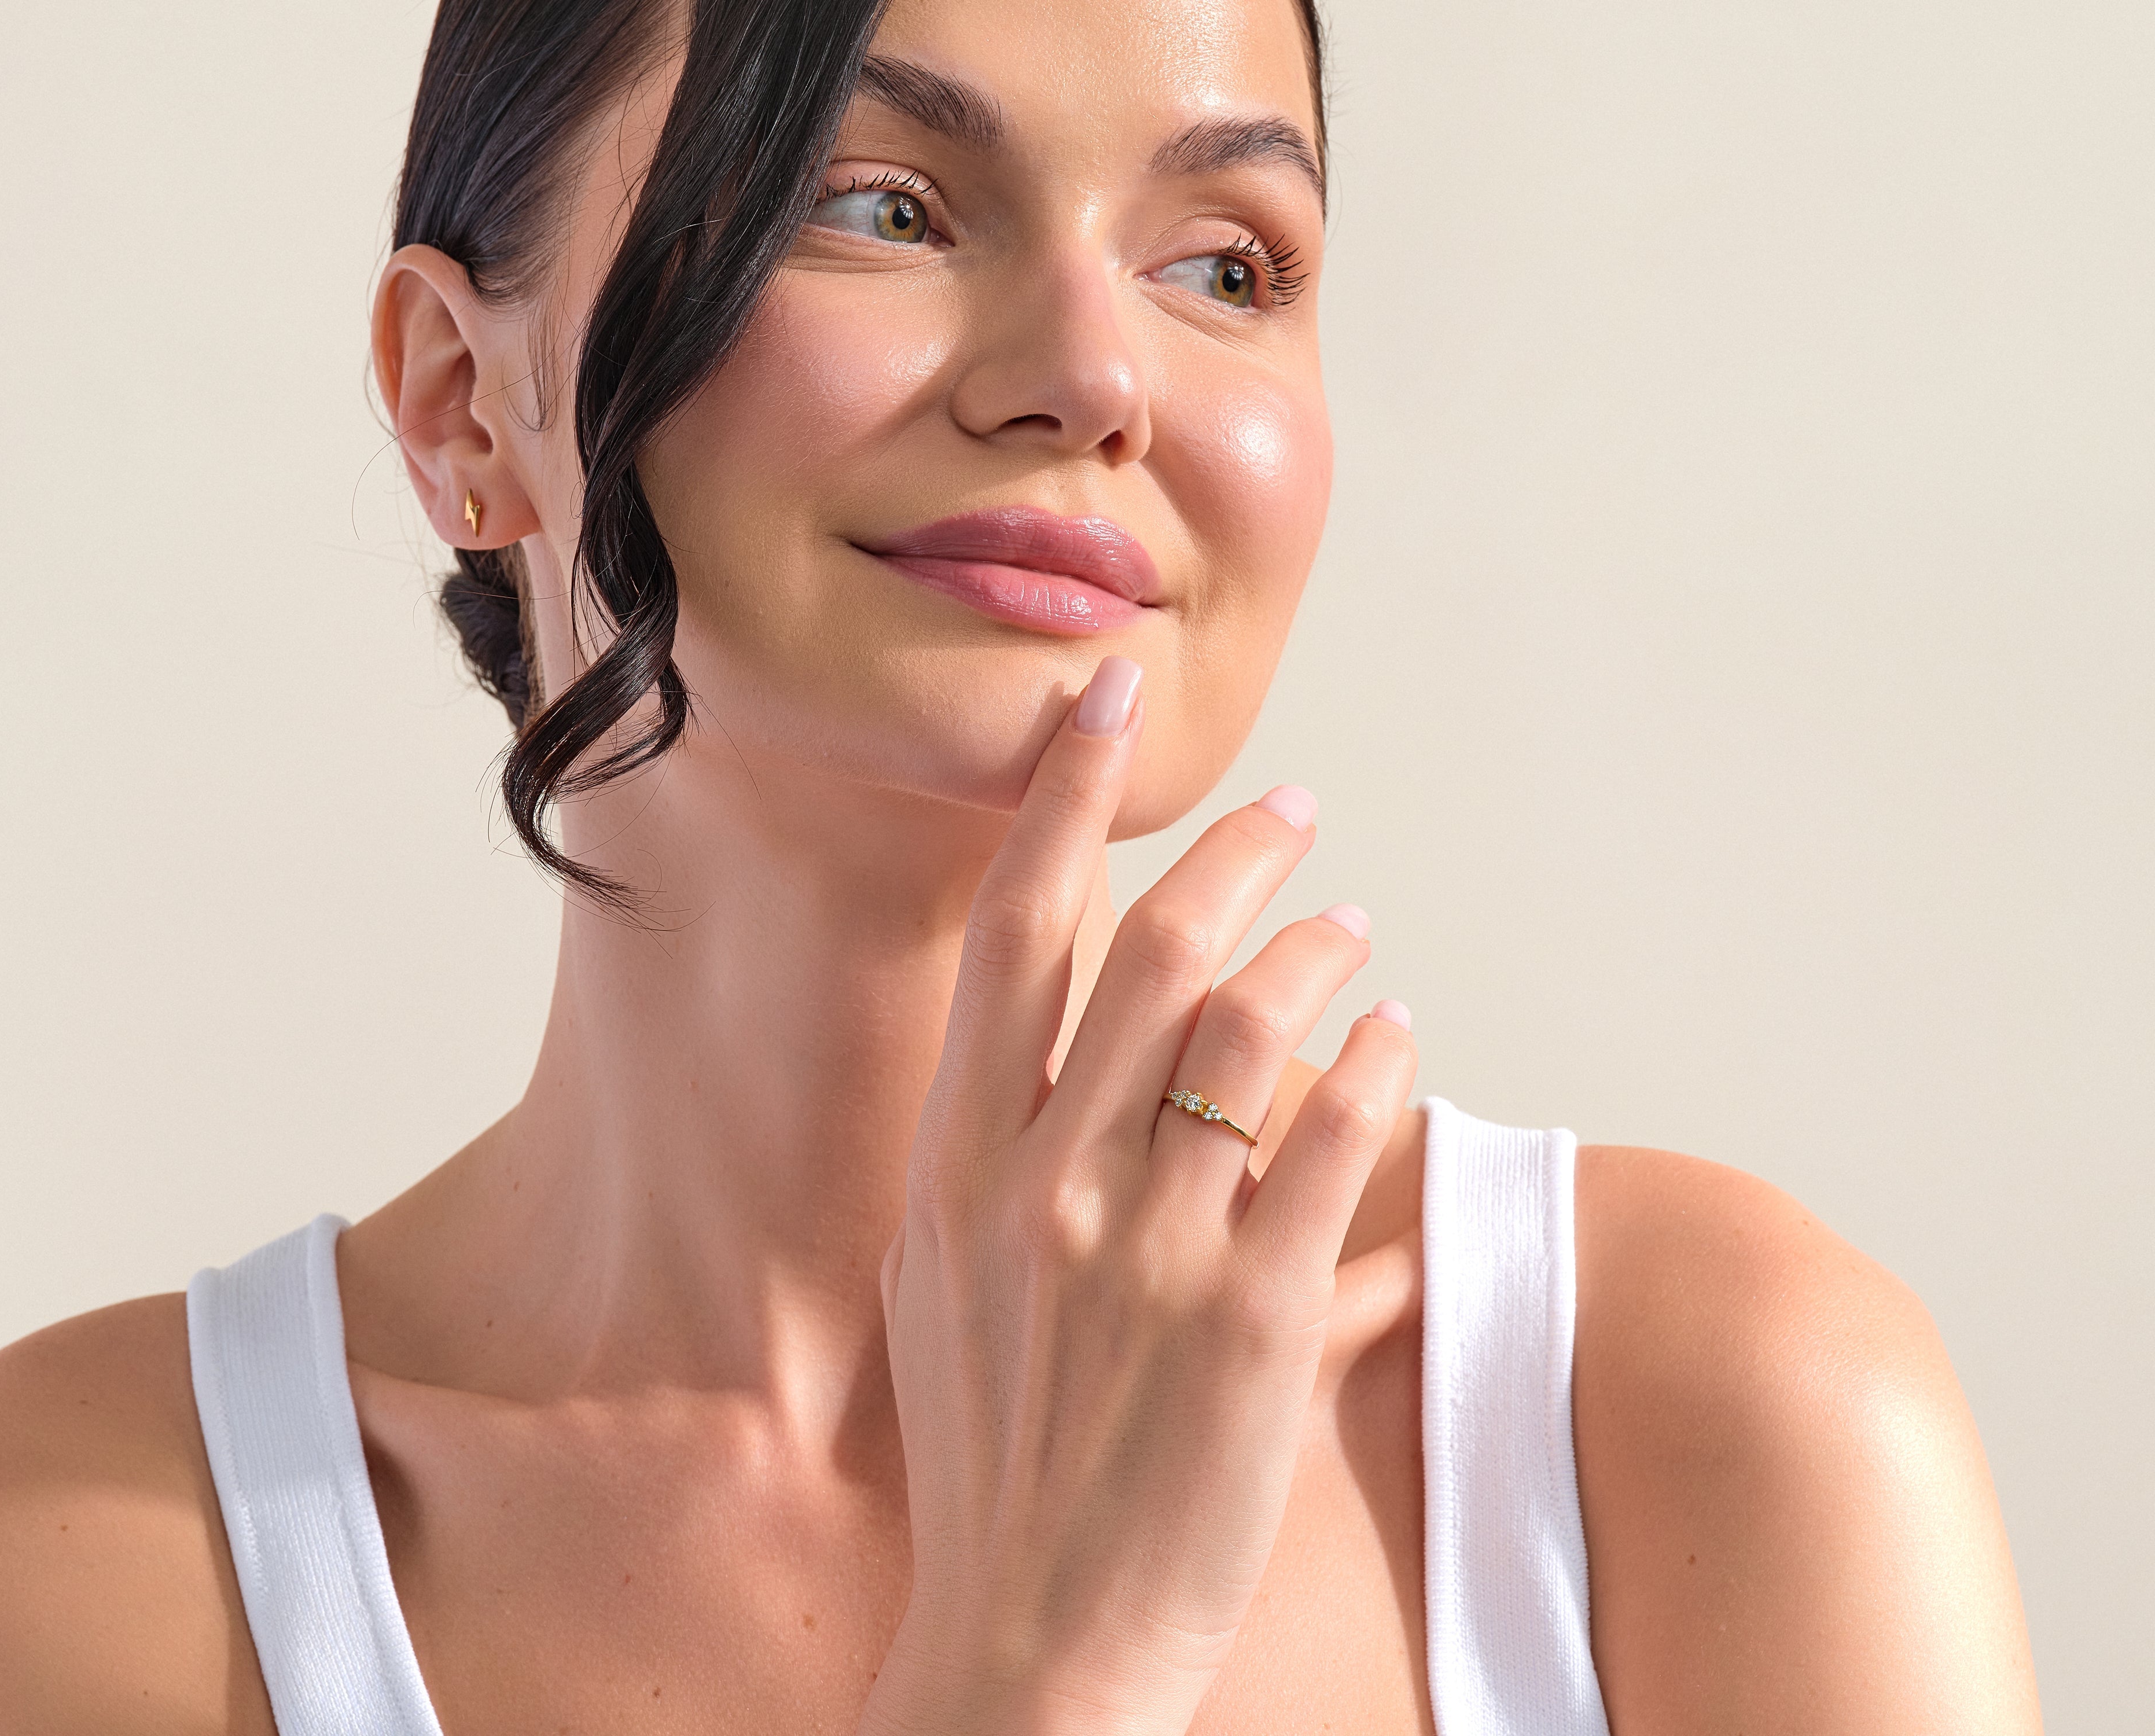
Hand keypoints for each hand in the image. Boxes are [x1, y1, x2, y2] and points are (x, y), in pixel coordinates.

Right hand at [858, 657, 1418, 1735]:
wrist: (1025, 1641)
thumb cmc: (991, 1469)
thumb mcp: (950, 1306)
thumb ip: (1011, 1187)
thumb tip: (1084, 1091)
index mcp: (957, 1169)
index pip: (1013, 936)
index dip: (1059, 801)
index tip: (1099, 704)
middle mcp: (1043, 1187)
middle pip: (1150, 952)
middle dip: (1228, 855)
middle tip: (1290, 811)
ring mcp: (1148, 1250)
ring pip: (1254, 1030)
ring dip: (1318, 953)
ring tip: (1352, 927)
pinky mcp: (1254, 1319)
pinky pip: (1337, 1148)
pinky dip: (1380, 1073)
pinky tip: (1402, 1042)